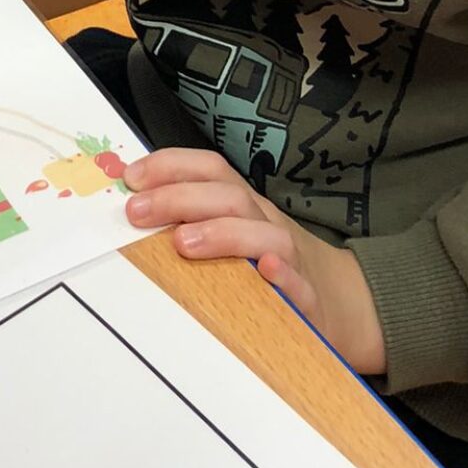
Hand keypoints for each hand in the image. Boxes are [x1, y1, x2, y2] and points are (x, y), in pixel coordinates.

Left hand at [123, 148, 387, 373]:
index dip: (172, 165)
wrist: (338, 302)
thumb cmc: (264, 266)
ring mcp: (291, 260)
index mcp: (243, 206)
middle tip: (137, 211)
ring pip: (265, 237)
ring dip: (223, 234)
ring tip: (183, 243)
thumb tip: (130, 209)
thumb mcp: (230, 235)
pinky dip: (283, 276)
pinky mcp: (307, 300)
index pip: (210, 170)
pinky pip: (299, 285)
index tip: (131, 177)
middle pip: (229, 198)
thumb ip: (188, 222)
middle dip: (180, 199)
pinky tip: (266, 273)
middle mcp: (266, 224)